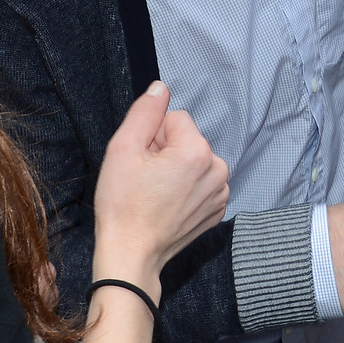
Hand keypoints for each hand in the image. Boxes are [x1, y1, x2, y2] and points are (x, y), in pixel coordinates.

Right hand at [91, 82, 230, 293]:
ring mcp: (221, 191)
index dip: (152, 136)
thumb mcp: (122, 150)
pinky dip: (186, 189)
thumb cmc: (122, 205)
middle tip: (145, 179)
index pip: (175, 119)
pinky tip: (167, 205)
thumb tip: (161, 88)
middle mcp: (218, 168)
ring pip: (195, 161)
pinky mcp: (217, 209)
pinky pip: (202, 183)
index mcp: (198, 151)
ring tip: (155, 194)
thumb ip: (145, 113)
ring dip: (176, 170)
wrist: (131, 254)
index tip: (142, 160)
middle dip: (166, 152)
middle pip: (187, 139)